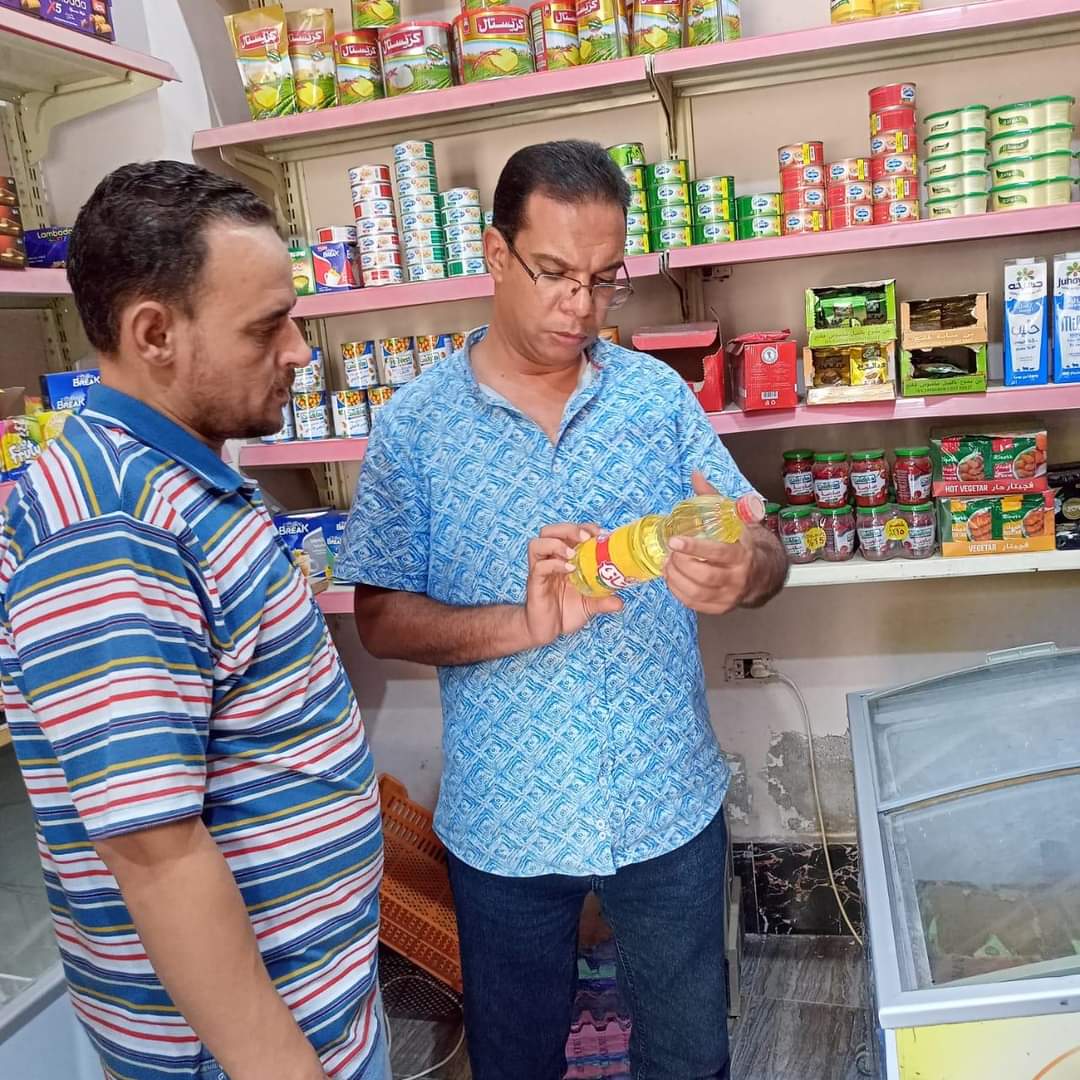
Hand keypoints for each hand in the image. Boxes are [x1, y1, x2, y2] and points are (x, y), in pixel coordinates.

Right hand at [524, 523, 622, 646]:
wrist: (546, 631)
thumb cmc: (565, 612)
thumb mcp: (589, 605)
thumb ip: (603, 601)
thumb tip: (621, 602)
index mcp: (563, 559)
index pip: (568, 532)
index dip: (583, 527)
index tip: (601, 533)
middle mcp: (549, 560)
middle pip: (549, 531)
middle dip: (568, 529)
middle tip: (586, 538)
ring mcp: (540, 571)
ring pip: (537, 543)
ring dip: (556, 543)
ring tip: (573, 553)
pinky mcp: (535, 584)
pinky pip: (539, 567)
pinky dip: (554, 564)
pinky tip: (568, 570)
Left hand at [663, 471, 753, 615]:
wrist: (763, 572)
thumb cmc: (743, 542)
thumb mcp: (733, 518)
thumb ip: (712, 497)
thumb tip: (695, 474)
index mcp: (743, 555)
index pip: (718, 553)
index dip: (694, 548)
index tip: (674, 541)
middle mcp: (738, 578)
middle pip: (704, 576)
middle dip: (681, 564)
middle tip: (669, 552)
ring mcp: (729, 596)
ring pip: (697, 592)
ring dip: (676, 578)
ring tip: (667, 564)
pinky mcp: (720, 608)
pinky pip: (694, 604)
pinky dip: (678, 591)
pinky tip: (671, 577)